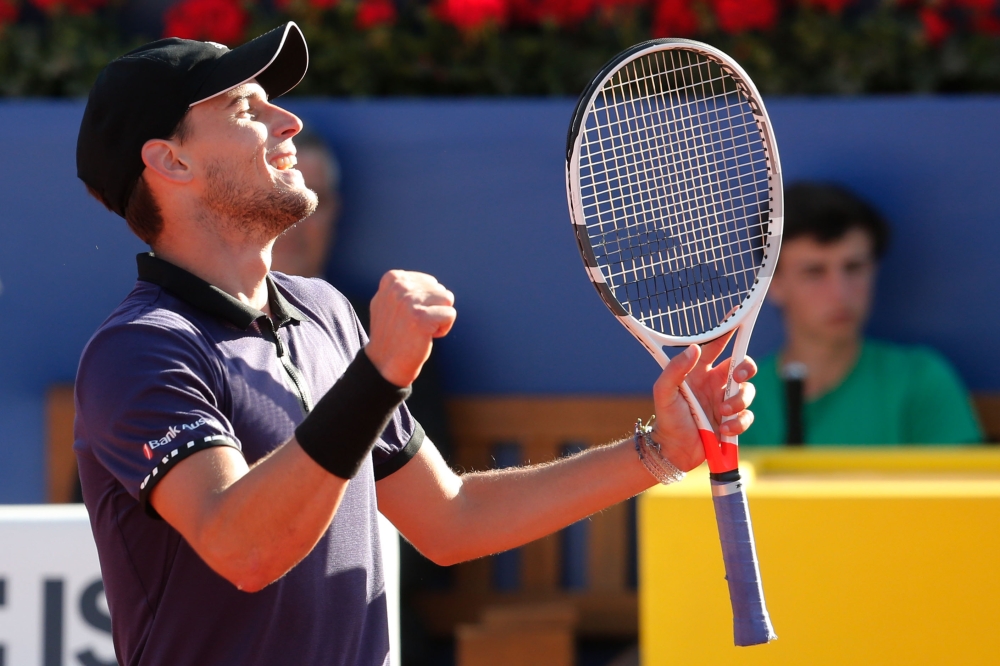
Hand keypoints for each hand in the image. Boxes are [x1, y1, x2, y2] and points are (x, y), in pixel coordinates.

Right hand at [364, 270, 455, 386]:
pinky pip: (450, 314)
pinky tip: (427, 337)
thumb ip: (404, 287)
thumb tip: (432, 282)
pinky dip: (443, 329)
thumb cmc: (390, 334)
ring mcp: (410, 301)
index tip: (408, 316)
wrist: (384, 364)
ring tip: (421, 329)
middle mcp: (400, 286)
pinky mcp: (422, 317)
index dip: (426, 302)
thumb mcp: (388, 302)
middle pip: (441, 290)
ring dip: (440, 317)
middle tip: (415, 325)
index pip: (431, 282)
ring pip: (448, 299)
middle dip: (434, 309)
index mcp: (393, 278)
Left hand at [648, 332, 756, 471]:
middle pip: (742, 366)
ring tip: (722, 413)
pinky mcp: (732, 420)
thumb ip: (675, 369)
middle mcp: (715, 383)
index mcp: (699, 371)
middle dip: (746, 369)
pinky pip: (747, 416)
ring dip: (738, 402)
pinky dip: (738, 422)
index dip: (727, 330)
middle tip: (737, 377)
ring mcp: (725, 401)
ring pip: (748, 392)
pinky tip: (723, 428)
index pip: (716, 345)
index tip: (738, 315)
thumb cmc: (666, 418)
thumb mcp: (664, 392)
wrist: (673, 451)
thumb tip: (694, 349)